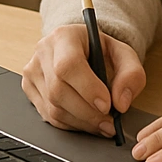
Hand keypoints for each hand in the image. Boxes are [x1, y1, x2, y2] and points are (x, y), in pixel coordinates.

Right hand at [21, 24, 145, 136]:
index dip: (88, 88)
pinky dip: (71, 125)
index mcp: (64, 37)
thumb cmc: (101, 51)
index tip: (107, 105)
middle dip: (88, 113)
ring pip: (53, 108)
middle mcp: (43, 52)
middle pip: (58, 91)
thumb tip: (121, 103)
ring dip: (82, 122)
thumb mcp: (124, 54)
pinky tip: (87, 121)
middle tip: (110, 123)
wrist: (82, 50)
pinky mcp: (29, 89)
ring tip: (103, 124)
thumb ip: (131, 74)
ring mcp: (33, 72)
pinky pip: (48, 116)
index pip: (69, 65)